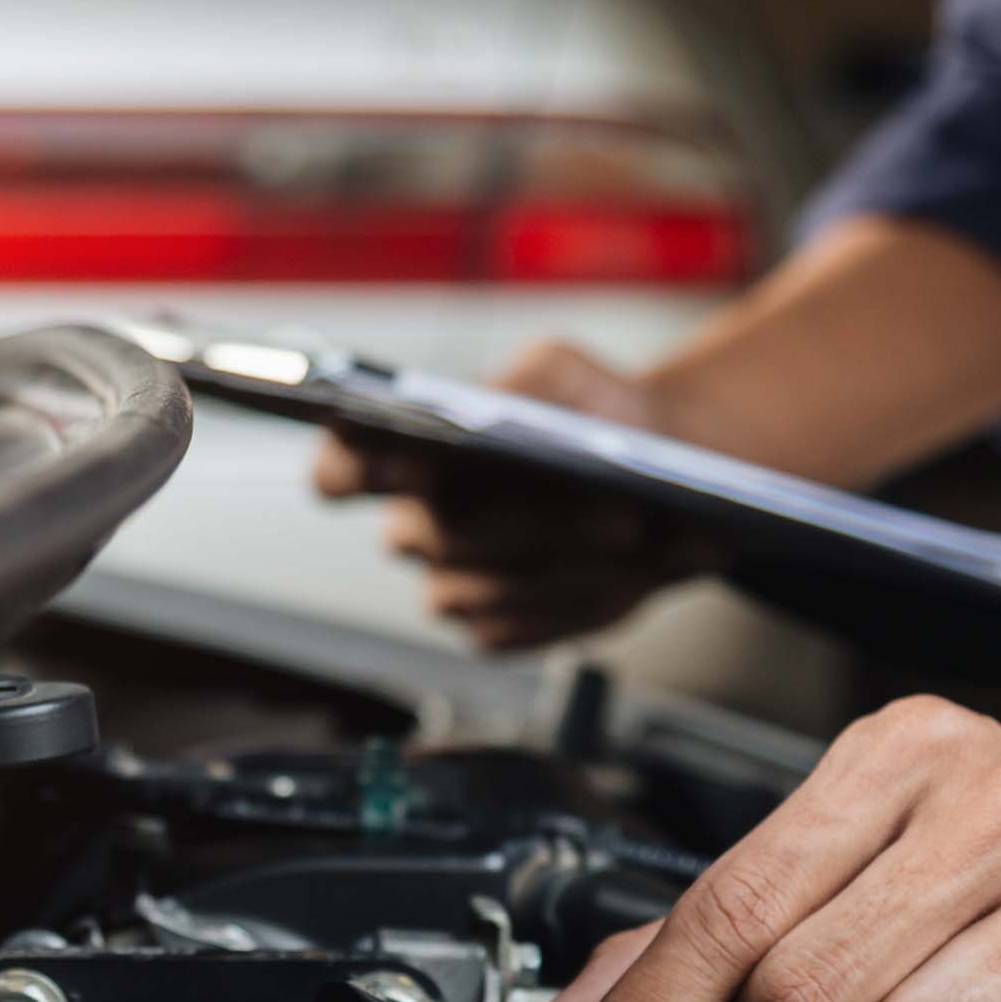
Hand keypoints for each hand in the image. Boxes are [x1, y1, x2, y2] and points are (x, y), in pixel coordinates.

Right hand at [309, 339, 723, 651]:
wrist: (658, 480)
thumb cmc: (594, 415)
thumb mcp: (564, 371)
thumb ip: (525, 383)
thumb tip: (501, 423)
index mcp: (407, 452)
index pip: (341, 467)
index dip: (353, 468)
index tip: (410, 457)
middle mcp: (414, 525)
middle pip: (435, 535)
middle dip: (522, 521)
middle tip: (609, 507)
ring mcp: (450, 584)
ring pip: (473, 591)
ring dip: (558, 566)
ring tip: (632, 535)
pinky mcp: (493, 629)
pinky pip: (511, 630)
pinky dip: (570, 605)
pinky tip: (620, 576)